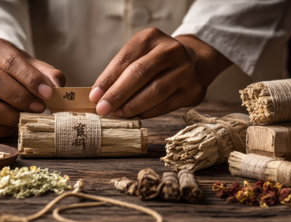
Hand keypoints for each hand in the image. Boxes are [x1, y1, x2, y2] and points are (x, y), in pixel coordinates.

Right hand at [0, 37, 64, 136]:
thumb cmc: (16, 70)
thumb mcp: (32, 64)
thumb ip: (47, 74)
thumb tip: (58, 87)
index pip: (10, 62)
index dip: (31, 79)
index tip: (49, 94)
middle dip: (22, 98)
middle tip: (40, 108)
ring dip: (12, 117)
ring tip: (28, 118)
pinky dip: (3, 130)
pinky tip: (16, 126)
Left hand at [89, 27, 230, 117]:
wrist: (197, 61)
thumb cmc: (158, 61)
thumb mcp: (140, 55)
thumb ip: (121, 72)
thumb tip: (99, 96)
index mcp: (152, 37)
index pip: (125, 59)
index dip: (108, 79)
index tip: (94, 96)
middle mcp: (172, 50)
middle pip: (140, 73)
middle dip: (118, 94)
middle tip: (102, 109)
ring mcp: (186, 70)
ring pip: (155, 92)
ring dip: (132, 106)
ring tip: (117, 113)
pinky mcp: (193, 91)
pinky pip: (165, 105)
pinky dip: (147, 112)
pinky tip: (135, 115)